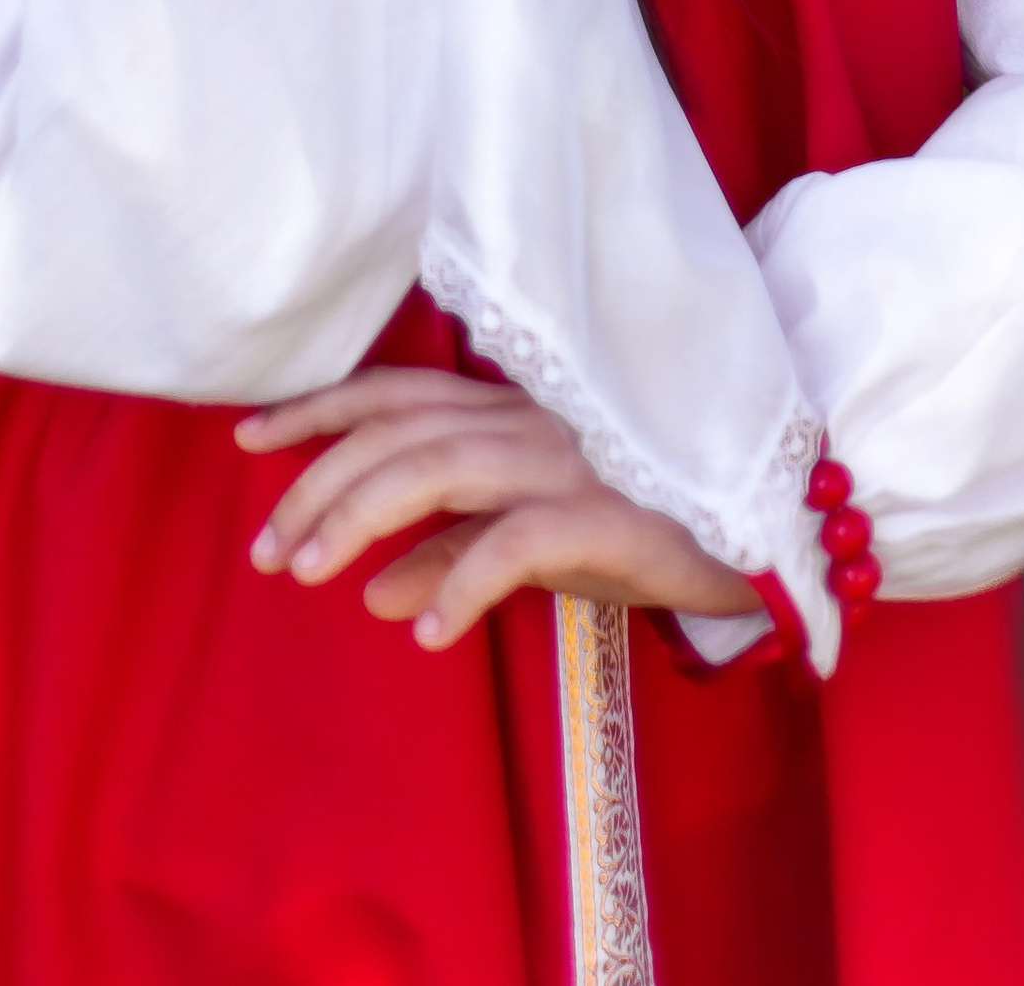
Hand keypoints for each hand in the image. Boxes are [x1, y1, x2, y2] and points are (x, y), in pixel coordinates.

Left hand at [237, 367, 761, 648]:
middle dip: (319, 483)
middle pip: (398, 433)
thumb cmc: (655, 526)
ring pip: (439, 467)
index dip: (318, 410)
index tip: (248, 439)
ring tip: (310, 573)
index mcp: (513, 412)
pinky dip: (465, 578)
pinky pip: (519, 539)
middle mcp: (531, 420)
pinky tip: (425, 630)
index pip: (396, 393)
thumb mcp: (544, 544)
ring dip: (362, 518)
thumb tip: (373, 592)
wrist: (775, 524)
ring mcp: (570, 460)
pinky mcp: (611, 514)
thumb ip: (458, 555)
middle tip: (266, 550)